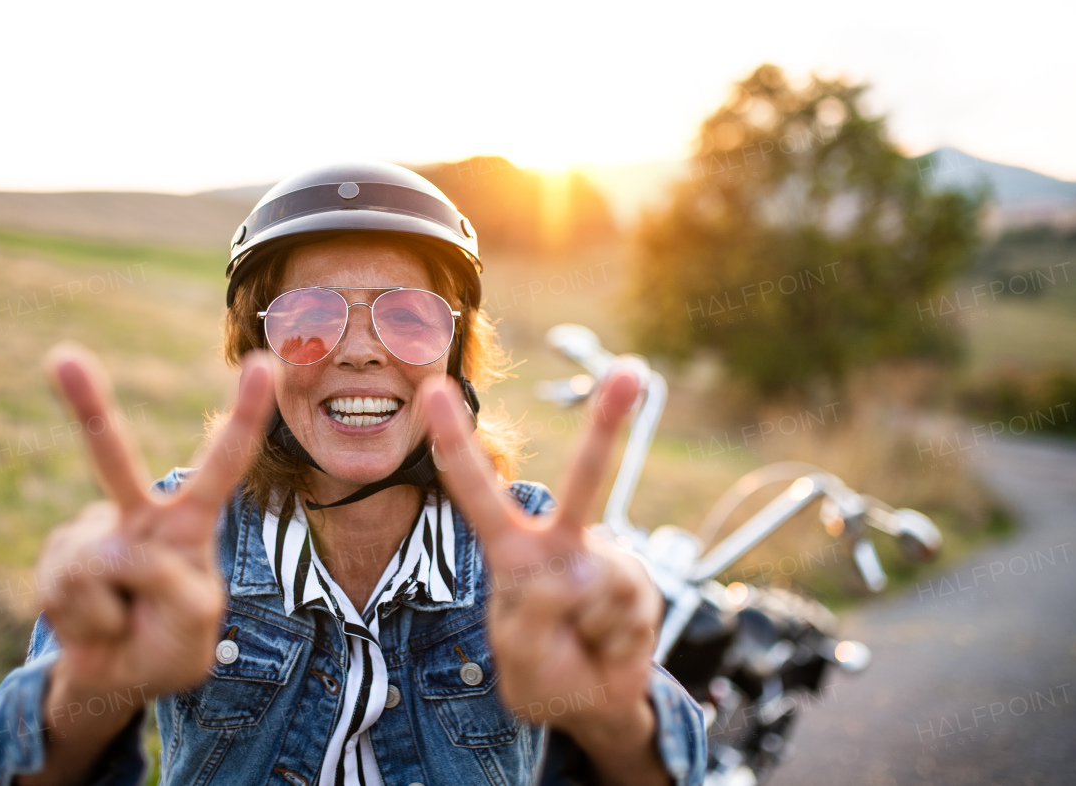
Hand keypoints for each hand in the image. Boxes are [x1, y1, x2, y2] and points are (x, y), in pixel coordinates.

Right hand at [34, 342, 275, 704]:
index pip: (223, 463)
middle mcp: (138, 517)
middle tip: (60, 356)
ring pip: (99, 564)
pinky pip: (74, 594)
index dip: (246, 415)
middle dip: (84, 404)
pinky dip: (91, 625)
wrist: (115, 680)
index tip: (266, 364)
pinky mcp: (57, 560)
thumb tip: (119, 554)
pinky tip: (96, 627)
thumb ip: (177, 587)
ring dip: (113, 614)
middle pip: (111, 458)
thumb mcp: (199, 622)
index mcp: (189, 523)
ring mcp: (92, 536)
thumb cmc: (168, 644)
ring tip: (124, 623)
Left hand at [418, 371, 664, 735]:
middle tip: (631, 371)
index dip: (454, 441)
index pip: (477, 490)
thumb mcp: (518, 654)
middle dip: (609, 424)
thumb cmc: (543, 670)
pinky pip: (625, 610)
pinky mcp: (641, 584)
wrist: (593, 703)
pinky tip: (606, 645)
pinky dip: (612, 640)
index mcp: (513, 550)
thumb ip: (532, 614)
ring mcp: (605, 560)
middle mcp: (562, 543)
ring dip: (587, 627)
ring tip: (579, 642)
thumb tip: (578, 569)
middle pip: (585, 480)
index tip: (434, 389)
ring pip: (599, 580)